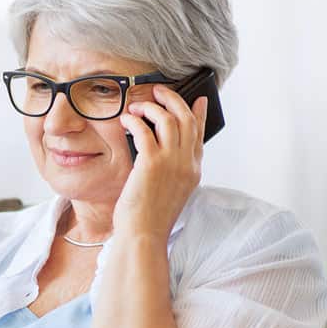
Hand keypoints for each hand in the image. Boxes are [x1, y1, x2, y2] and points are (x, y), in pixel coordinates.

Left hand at [114, 86, 207, 241]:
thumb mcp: (169, 191)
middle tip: (159, 91)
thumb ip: (172, 169)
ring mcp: (172, 162)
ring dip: (152, 107)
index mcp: (194, 171)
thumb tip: (160, 151)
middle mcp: (187, 164)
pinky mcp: (152, 164)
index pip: (200, 134)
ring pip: (168, 119)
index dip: (199, 114)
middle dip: (174, 100)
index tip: (197, 100)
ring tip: (138, 106)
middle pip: (187, 119)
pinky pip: (145, 130)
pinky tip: (126, 120)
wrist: (144, 236)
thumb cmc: (150, 218)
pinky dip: (135, 121)